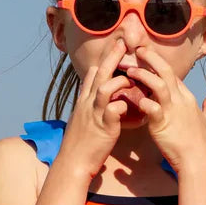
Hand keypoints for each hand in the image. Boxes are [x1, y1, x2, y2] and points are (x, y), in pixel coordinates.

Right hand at [58, 39, 129, 177]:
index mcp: (84, 101)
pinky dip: (123, 105)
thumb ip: (93, 105)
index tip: (115, 45)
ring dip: (120, 81)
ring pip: (105, 89)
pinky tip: (132, 106)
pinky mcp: (103, 127)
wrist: (73, 163)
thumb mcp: (85, 118)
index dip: (104, 59)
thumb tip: (101, 96)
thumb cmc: (82, 142)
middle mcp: (88, 104)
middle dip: (111, 57)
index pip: (93, 74)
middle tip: (123, 42)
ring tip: (132, 79)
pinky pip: (113, 110)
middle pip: (100, 74)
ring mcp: (95, 114)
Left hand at [126, 46, 205, 170]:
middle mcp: (180, 100)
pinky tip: (132, 98)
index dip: (160, 64)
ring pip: (158, 84)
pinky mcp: (163, 123)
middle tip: (138, 49)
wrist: (199, 160)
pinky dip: (142, 101)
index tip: (148, 57)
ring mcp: (172, 110)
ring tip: (129, 70)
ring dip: (143, 75)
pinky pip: (151, 107)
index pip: (173, 75)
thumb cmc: (202, 143)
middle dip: (152, 58)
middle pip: (166, 71)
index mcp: (188, 98)